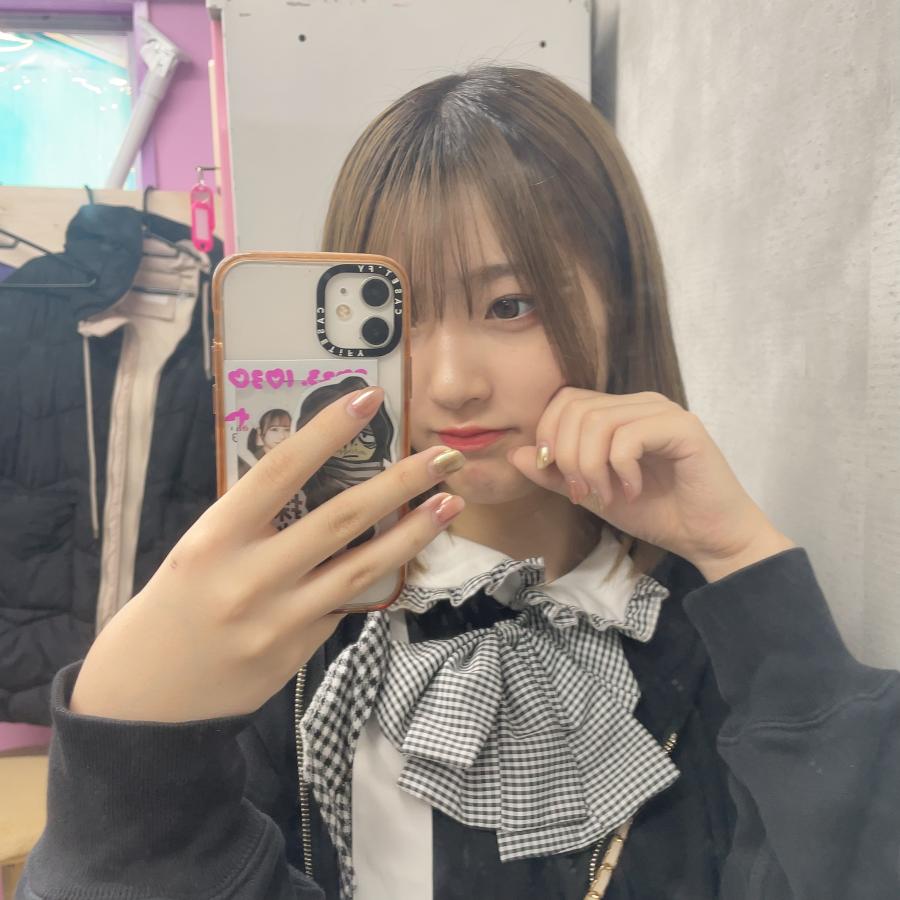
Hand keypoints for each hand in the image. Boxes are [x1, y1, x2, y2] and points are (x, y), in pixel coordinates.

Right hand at [70, 386, 465, 722]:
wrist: (146, 699)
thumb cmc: (171, 606)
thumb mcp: (198, 549)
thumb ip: (252, 520)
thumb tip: (315, 481)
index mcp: (215, 538)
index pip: (280, 470)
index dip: (327, 431)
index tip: (369, 398)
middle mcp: (251, 576)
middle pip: (341, 519)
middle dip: (401, 483)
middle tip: (445, 456)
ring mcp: (280, 619)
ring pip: (363, 567)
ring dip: (414, 533)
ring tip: (451, 503)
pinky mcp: (300, 650)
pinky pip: (347, 604)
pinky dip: (377, 575)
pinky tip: (408, 554)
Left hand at [507, 388, 794, 579]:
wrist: (708, 537)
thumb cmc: (657, 513)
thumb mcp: (593, 494)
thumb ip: (556, 474)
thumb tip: (515, 454)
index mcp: (619, 412)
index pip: (565, 401)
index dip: (549, 435)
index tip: (556, 475)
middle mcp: (640, 403)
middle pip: (575, 407)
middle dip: (567, 455)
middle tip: (581, 492)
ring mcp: (662, 412)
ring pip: (597, 421)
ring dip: (591, 467)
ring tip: (607, 496)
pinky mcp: (683, 428)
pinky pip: (628, 437)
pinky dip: (620, 470)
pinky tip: (633, 491)